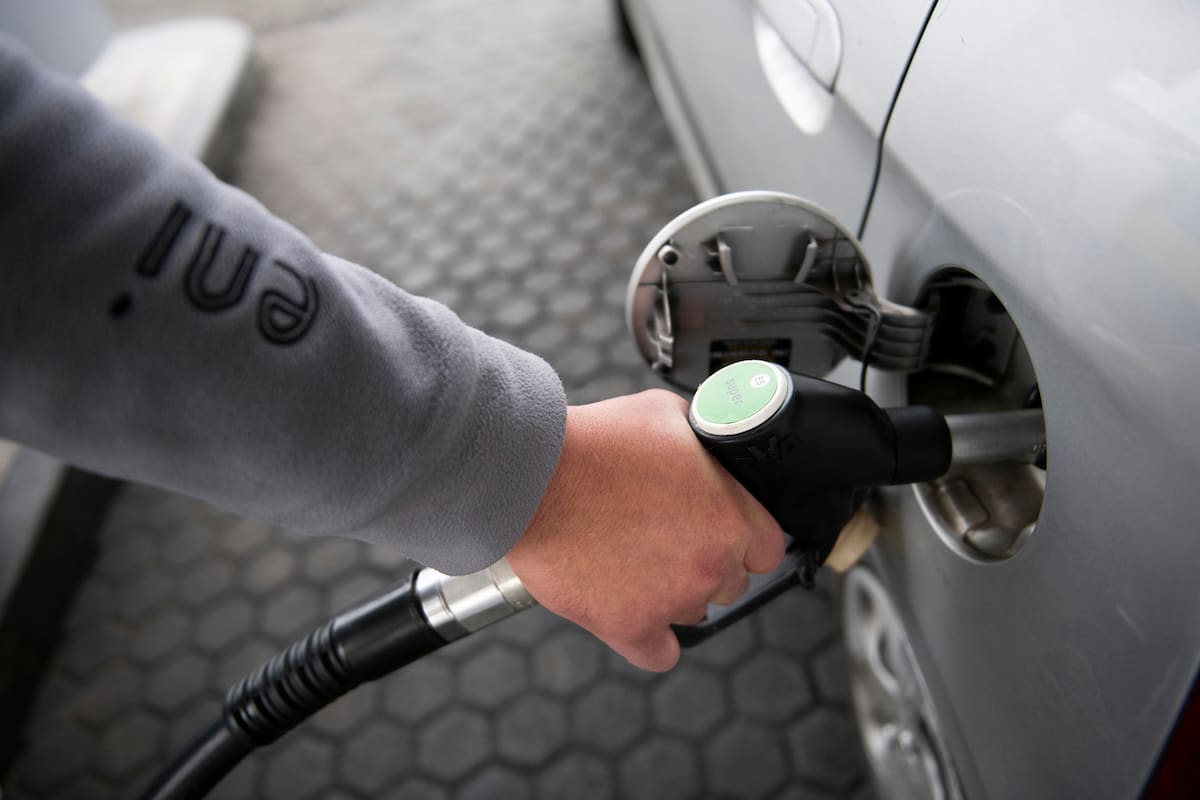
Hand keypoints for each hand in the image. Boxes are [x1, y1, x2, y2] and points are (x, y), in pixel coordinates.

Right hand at [505, 389, 785, 670]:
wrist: (532, 477)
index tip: (719, 530)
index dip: (742, 537)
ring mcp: (672, 600)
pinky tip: (636, 614)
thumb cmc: (594, 443)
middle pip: (731, 582)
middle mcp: (710, 564)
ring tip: (635, 561)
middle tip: (667, 539)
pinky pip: (660, 654)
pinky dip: (650, 637)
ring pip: (693, 611)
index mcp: (731, 516)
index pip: (767, 548)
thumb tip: (710, 449)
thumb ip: (703, 445)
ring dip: (673, 592)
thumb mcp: (666, 416)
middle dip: (705, 561)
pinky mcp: (629, 626)